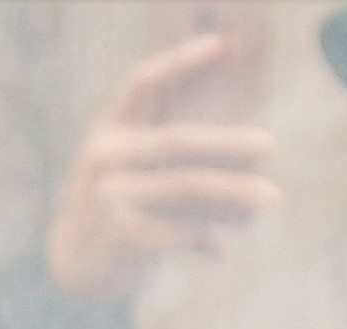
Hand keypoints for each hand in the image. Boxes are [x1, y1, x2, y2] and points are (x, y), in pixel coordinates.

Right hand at [50, 37, 281, 301]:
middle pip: (176, 140)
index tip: (221, 46)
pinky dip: (206, 235)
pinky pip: (181, 228)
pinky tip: (218, 246)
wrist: (76, 265)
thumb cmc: (121, 207)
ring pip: (187, 186)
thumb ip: (184, 153)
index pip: (145, 82)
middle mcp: (105, 155)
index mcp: (111, 128)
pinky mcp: (119, 232)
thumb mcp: (141, 168)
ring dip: (234, 192)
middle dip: (227, 142)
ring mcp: (108, 193)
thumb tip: (257, 154)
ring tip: (270, 198)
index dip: (180, 61)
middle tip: (269, 145)